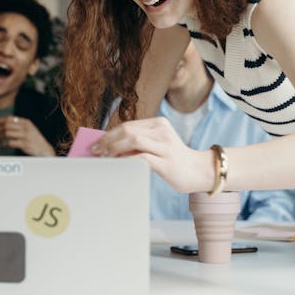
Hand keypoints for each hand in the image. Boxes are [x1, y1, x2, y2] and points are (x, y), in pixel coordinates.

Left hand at [0, 115, 55, 155]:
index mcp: (25, 122)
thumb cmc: (34, 139)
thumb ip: (19, 125)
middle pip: (6, 125)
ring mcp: (25, 135)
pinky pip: (10, 142)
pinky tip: (3, 145)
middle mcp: (25, 127)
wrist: (45, 149)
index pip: (9, 118)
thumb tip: (4, 123)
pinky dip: (4, 144)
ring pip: (7, 133)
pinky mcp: (25, 144)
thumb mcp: (29, 128)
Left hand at [91, 117, 212, 193]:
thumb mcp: (156, 146)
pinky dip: (126, 160)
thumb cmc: (172, 160)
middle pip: (128, 130)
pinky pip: (141, 158)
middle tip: (95, 152)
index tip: (95, 144)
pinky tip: (118, 166)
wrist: (199, 171)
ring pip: (133, 140)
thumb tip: (107, 149)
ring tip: (105, 158)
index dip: (109, 134)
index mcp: (158, 124)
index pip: (128, 125)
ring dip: (114, 149)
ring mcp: (166, 145)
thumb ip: (137, 145)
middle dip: (108, 141)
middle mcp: (162, 131)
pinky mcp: (167, 161)